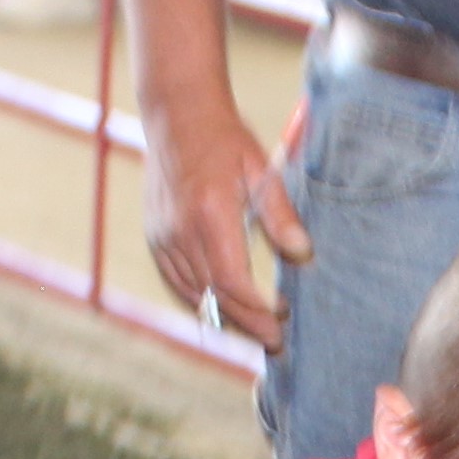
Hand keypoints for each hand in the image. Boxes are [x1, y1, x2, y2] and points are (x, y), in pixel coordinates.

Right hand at [141, 94, 309, 349]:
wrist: (177, 115)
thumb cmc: (225, 139)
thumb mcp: (262, 169)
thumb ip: (281, 214)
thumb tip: (303, 254)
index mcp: (210, 213)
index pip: (231, 280)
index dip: (258, 307)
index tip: (282, 316)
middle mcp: (180, 230)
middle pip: (214, 296)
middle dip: (247, 323)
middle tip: (276, 342)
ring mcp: (162, 236)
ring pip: (194, 295)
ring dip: (226, 318)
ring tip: (255, 332)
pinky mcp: (155, 237)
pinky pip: (178, 282)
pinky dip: (202, 302)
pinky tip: (224, 310)